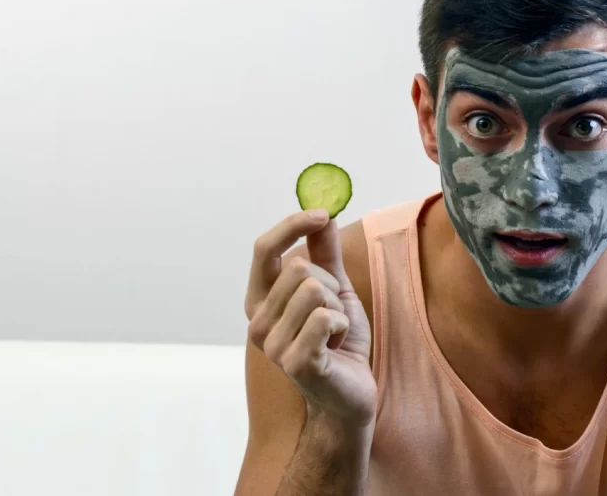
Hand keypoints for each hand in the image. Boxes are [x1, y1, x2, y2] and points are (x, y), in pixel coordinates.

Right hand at [244, 209, 375, 426]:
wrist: (350, 393)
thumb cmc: (338, 341)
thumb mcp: (335, 290)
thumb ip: (325, 254)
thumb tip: (323, 215)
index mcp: (259, 300)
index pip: (263, 249)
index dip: (291, 225)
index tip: (322, 213)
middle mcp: (256, 322)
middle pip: (298, 267)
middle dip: (329, 284)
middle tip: (332, 313)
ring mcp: (272, 345)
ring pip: (314, 291)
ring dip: (338, 308)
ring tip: (333, 333)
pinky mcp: (294, 362)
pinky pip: (325, 317)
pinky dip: (343, 325)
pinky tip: (336, 346)